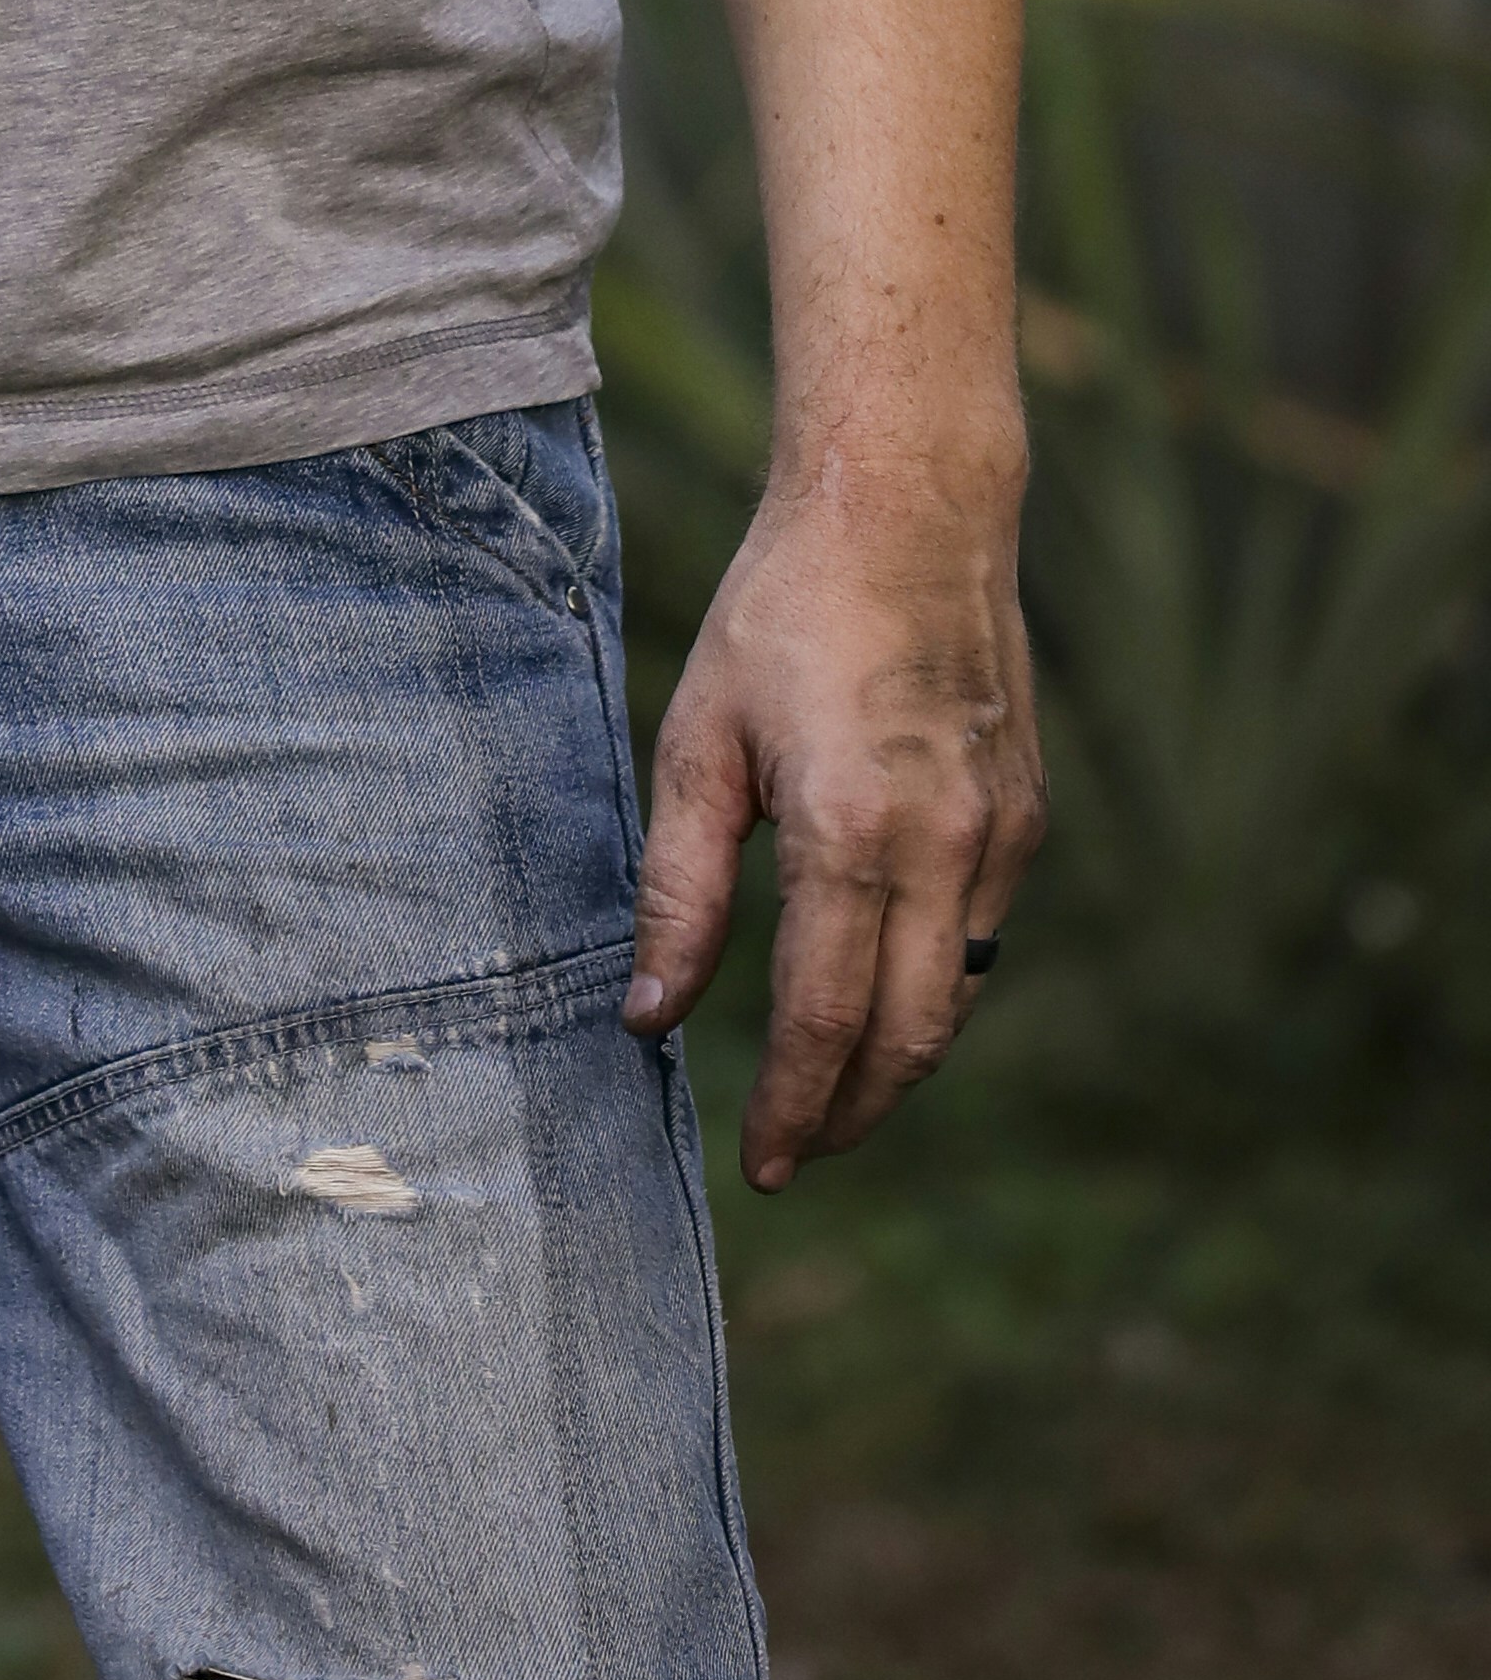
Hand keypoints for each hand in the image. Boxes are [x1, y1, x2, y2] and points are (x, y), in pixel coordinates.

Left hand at [621, 478, 1042, 1188]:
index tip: (763, 1168)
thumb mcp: (698, 744)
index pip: (824, 1019)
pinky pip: (983, 935)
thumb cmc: (783, 615)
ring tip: (830, 1090)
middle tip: (797, 1153)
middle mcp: (944, 845)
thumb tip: (649, 1017)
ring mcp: (1002, 833)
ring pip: (958, 997)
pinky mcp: (1030, 815)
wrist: (907, 511)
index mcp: (849, 830)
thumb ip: (677, 891)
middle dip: (852, 1112)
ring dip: (898, 1061)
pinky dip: (935, 985)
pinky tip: (883, 990)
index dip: (793, 1108)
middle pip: (910, 1038)